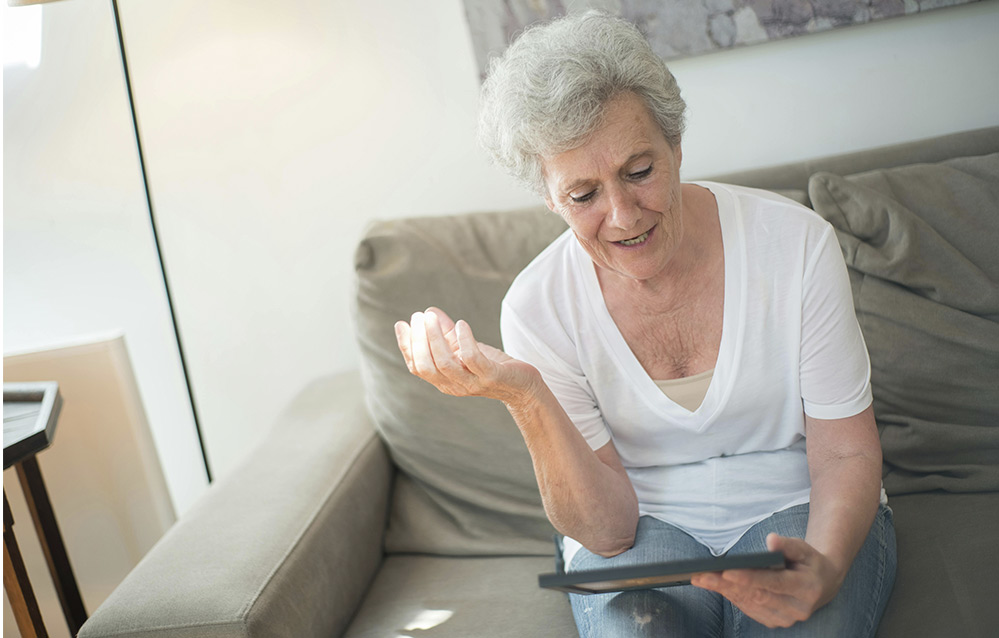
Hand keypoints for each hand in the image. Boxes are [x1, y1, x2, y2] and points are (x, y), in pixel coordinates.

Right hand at [394, 307, 540, 403]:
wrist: (522, 386)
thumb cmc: (490, 366)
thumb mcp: (464, 348)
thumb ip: (445, 333)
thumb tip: (429, 311)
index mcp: (443, 380)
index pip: (416, 366)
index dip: (406, 345)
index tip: (403, 324)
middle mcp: (454, 385)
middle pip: (426, 366)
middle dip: (419, 340)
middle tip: (420, 317)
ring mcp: (472, 383)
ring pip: (445, 363)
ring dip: (436, 338)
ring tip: (432, 317)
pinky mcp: (491, 377)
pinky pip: (472, 359)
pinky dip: (465, 340)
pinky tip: (461, 324)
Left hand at [691, 534, 843, 628]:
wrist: (823, 583)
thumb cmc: (808, 561)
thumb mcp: (803, 547)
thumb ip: (787, 544)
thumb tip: (770, 540)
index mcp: (806, 588)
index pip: (773, 583)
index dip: (749, 578)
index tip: (727, 572)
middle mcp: (797, 608)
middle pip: (756, 595)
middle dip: (727, 585)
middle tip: (701, 575)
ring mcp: (787, 618)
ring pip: (750, 604)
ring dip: (724, 591)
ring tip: (702, 579)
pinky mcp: (776, 622)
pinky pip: (750, 610)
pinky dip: (732, 597)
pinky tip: (716, 586)